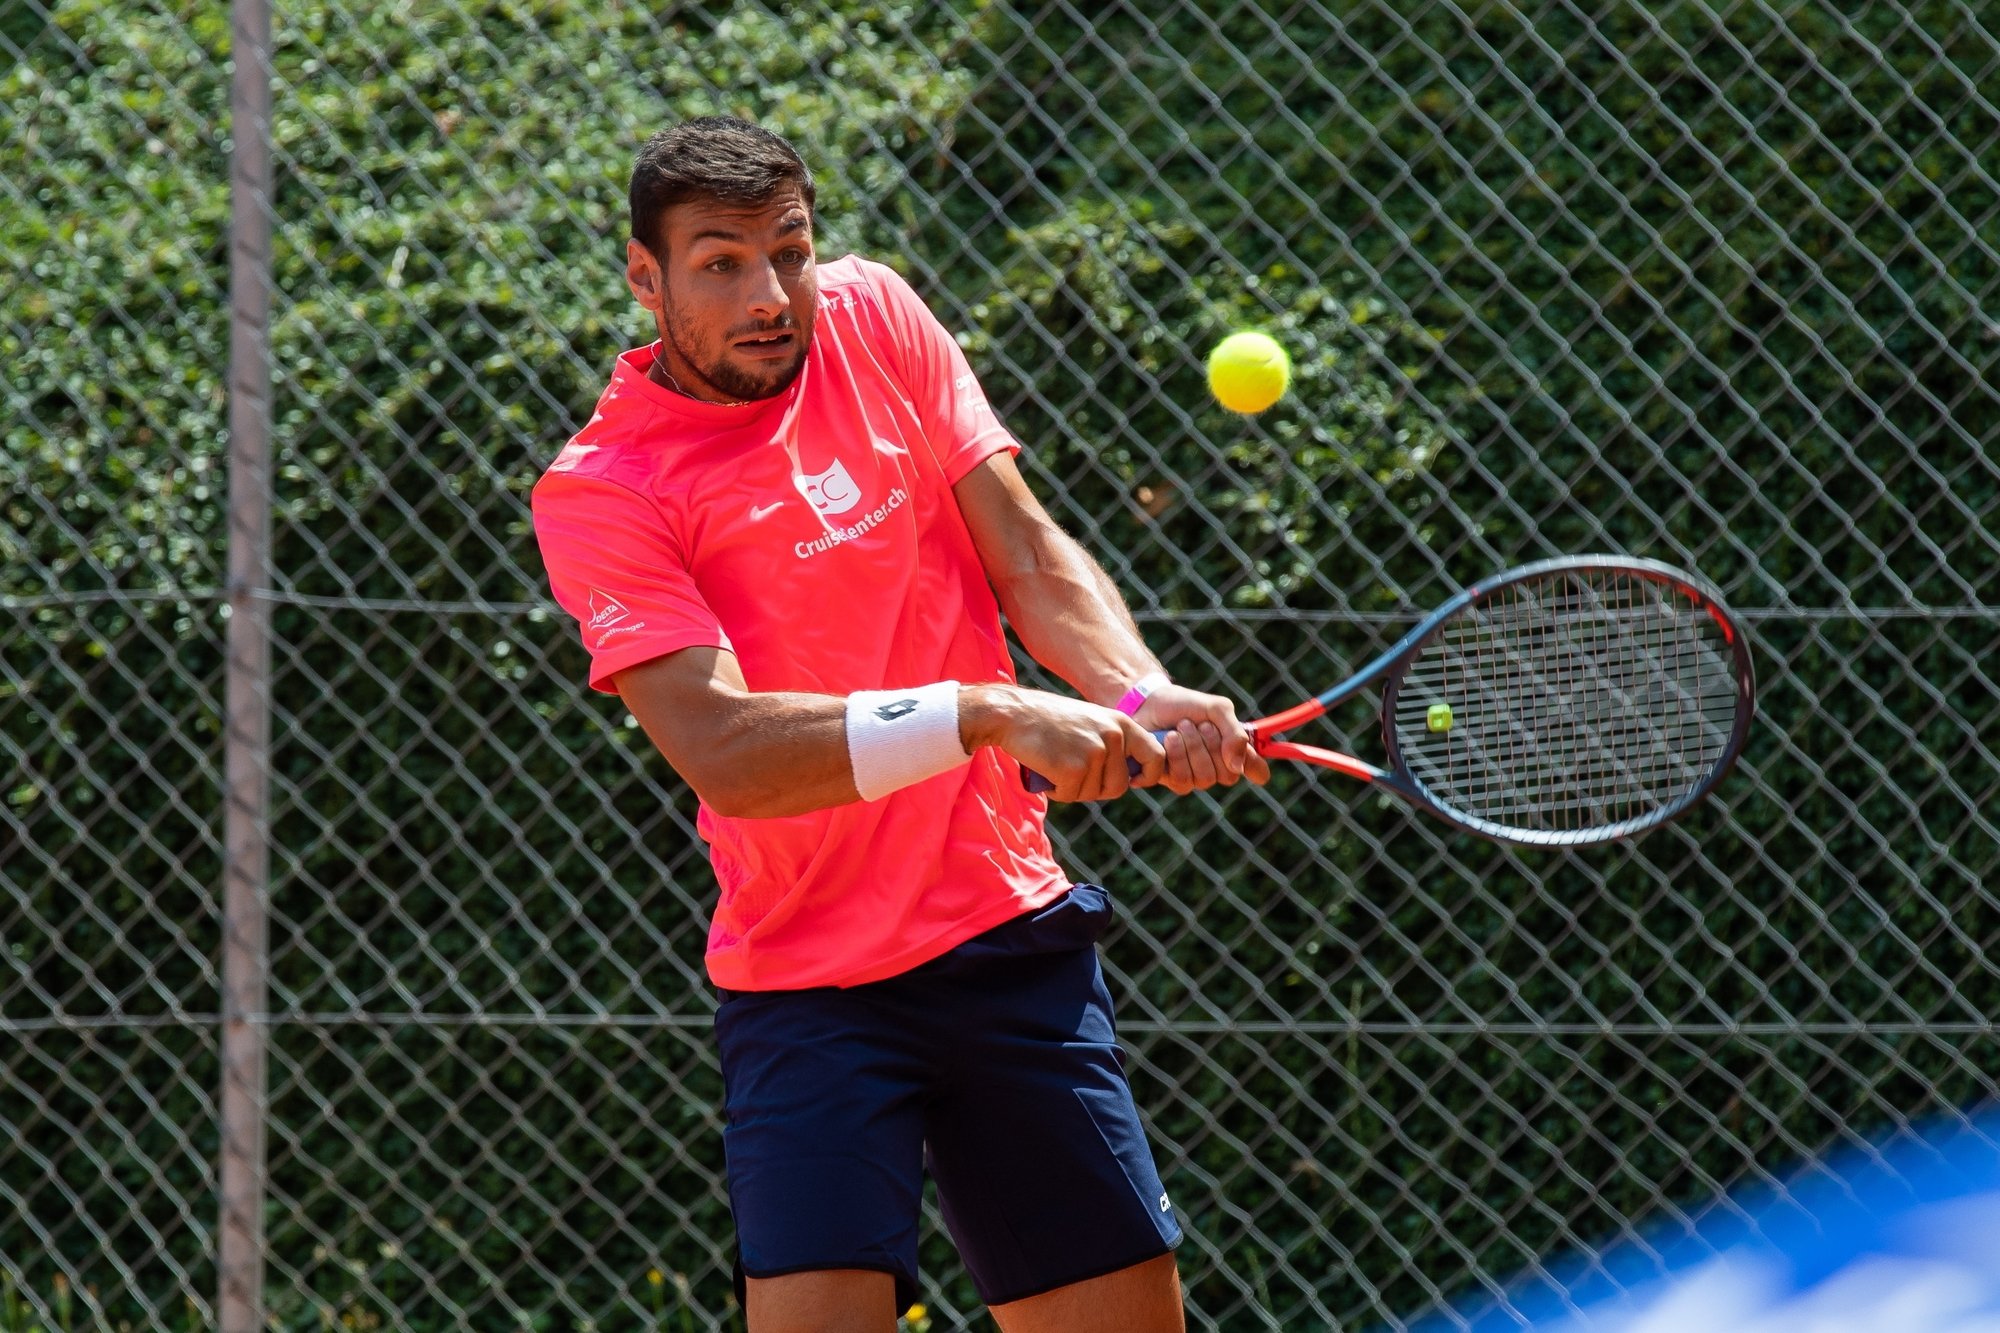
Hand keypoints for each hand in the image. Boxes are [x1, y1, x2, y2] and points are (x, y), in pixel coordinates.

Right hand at [961, 685, 1165, 801]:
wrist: (1013, 714)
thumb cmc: (1049, 720)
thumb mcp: (1091, 721)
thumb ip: (1113, 743)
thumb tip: (1130, 777)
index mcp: (1121, 723)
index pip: (1156, 756)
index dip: (1148, 775)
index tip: (1135, 781)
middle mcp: (1113, 737)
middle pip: (1119, 786)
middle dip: (1097, 788)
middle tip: (1074, 774)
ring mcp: (1094, 752)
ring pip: (1093, 793)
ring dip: (1073, 789)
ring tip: (1056, 764)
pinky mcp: (1073, 768)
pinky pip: (1070, 795)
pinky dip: (1057, 791)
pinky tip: (1046, 771)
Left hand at [1131, 682, 1271, 793]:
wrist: (1148, 703)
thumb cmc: (1184, 705)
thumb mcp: (1216, 709)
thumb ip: (1235, 733)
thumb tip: (1238, 766)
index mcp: (1233, 749)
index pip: (1257, 771)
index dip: (1256, 769)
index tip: (1243, 756)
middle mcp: (1217, 767)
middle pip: (1229, 775)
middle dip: (1213, 745)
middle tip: (1201, 725)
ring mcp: (1194, 776)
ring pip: (1205, 779)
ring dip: (1193, 747)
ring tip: (1181, 727)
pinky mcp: (1171, 780)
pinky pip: (1182, 780)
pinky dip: (1176, 754)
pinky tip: (1168, 739)